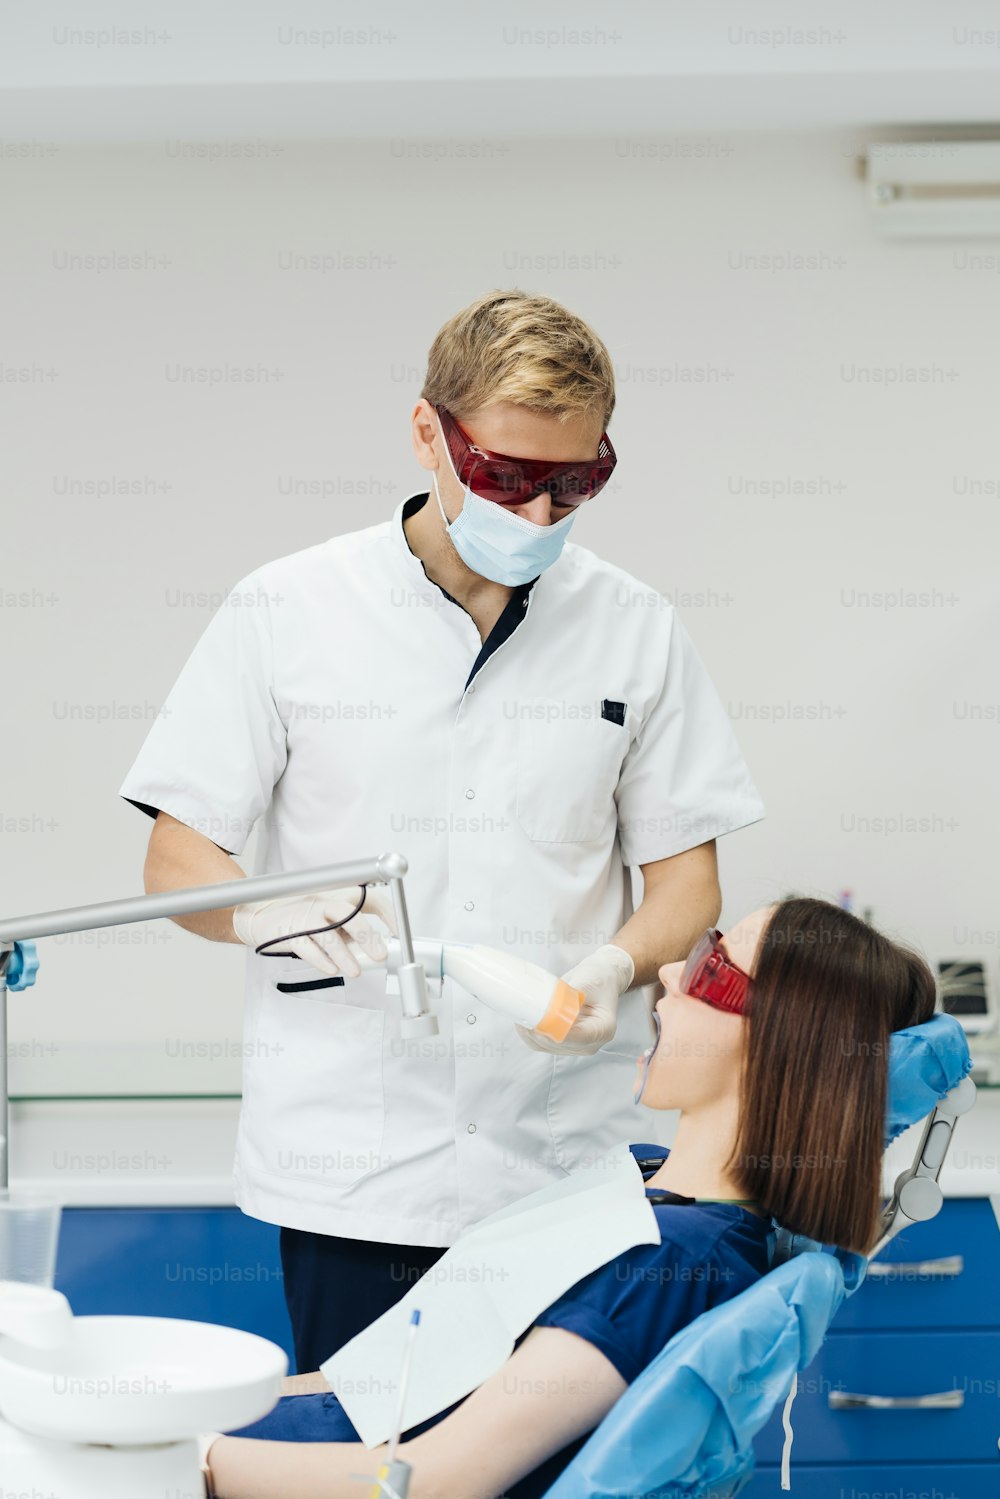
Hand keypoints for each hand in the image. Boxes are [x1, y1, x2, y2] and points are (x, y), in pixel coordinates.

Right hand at [232, 885, 397, 979]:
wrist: (262, 915)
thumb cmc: (303, 916)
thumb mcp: (330, 916)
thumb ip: (350, 928)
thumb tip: (375, 947)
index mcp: (337, 896)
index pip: (369, 899)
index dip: (388, 914)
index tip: (399, 932)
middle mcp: (322, 903)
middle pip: (348, 914)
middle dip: (367, 936)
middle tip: (380, 954)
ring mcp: (305, 918)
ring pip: (328, 935)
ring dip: (344, 955)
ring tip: (355, 971)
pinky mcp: (289, 934)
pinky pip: (307, 948)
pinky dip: (321, 960)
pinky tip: (332, 970)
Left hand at [516, 944, 634, 1054]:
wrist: (600, 978)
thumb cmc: (598, 978)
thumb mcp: (587, 981)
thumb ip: (570, 995)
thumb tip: (548, 1004)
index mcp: (603, 1029)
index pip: (576, 1037)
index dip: (555, 1031)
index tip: (538, 1020)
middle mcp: (591, 1043)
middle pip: (558, 1044)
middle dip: (538, 1031)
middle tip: (523, 1014)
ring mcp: (576, 1046)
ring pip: (546, 1046)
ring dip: (530, 1033)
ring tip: (520, 1015)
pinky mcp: (563, 1043)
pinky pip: (541, 1044)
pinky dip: (529, 1034)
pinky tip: (523, 1021)